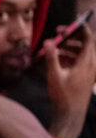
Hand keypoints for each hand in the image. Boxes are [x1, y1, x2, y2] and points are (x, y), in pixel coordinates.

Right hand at [46, 23, 95, 137]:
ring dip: (70, 47)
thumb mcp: (54, 75)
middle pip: (86, 44)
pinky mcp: (87, 76)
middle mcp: (92, 64)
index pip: (88, 38)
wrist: (71, 114)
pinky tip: (59, 59)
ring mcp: (91, 70)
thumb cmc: (63, 95)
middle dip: (72, 37)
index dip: (80, 28)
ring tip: (55, 48)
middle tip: (59, 35)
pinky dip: (72, 56)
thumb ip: (52, 57)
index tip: (70, 24)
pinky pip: (82, 60)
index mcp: (87, 62)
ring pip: (83, 52)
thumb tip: (47, 42)